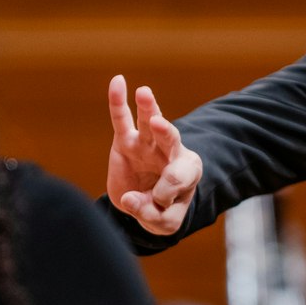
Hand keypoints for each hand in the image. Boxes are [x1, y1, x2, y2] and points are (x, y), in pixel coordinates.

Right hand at [106, 75, 202, 234]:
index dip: (166, 193)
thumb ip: (151, 214)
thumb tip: (128, 198)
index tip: (158, 204)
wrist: (145, 205)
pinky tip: (117, 81)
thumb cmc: (162, 210)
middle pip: (170, 139)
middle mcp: (169, 152)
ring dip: (148, 108)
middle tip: (160, 124)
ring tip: (144, 93)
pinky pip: (121, 119)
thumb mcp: (165, 222)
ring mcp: (147, 144)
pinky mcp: (125, 142)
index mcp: (187, 170)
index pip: (178, 177)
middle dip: (165, 132)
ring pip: (149, 123)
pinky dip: (118, 101)